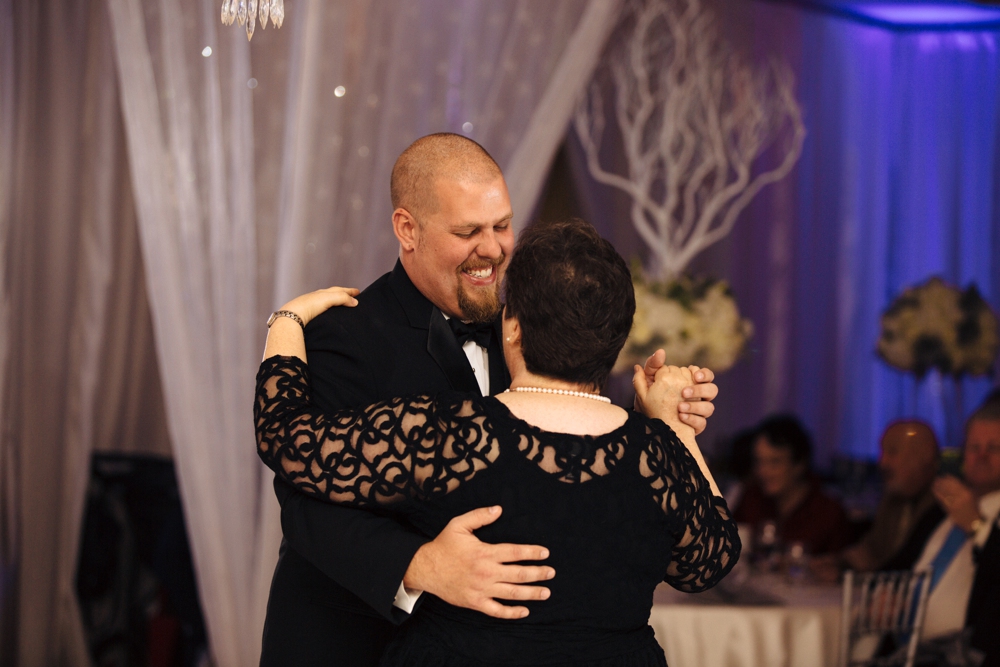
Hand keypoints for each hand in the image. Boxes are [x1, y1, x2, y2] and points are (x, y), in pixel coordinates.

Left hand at [278, 286, 359, 325]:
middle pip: (332, 294)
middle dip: (343, 294)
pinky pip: (321, 310)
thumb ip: (343, 298)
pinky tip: (327, 315)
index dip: (349, 291)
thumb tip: (355, 302)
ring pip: (326, 302)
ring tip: (341, 306)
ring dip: (335, 302)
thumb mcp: (329, 299)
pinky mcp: (308, 315)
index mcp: (323, 293)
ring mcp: (311, 306)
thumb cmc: (309, 306)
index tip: (358, 292)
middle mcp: (317, 297)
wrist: (292, 315)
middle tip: (352, 297)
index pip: (339, 290)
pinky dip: (327, 310)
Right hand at [403, 506, 553, 618]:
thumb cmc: (443, 545)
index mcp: (485, 553)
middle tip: (551, 573)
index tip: (545, 553)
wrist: (425, 568)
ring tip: (546, 592)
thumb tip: (499, 509)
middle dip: (538, 573)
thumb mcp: (459, 524)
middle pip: (519, 574)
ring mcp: (481, 590)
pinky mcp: (475, 603)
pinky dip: (512, 613)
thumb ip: (480, 515)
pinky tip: (524, 611)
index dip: (532, 553)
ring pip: (512, 593)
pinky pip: (497, 611)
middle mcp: (486, 572)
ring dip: (531, 593)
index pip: (515, 552)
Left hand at [633, 350, 716, 434]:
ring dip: (695, 406)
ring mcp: (698, 412)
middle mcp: (698, 397)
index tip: (694, 375)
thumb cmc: (650, 397)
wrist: (647, 420)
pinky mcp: (695, 426)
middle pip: (712, 390)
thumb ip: (653, 366)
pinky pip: (701, 424)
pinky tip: (681, 417)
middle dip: (701, 390)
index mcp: (691, 383)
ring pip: (709, 408)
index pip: (705, 375)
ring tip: (679, 407)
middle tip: (684, 392)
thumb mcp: (648, 381)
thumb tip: (661, 351)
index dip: (703, 374)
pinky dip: (692, 420)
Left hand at [933, 476, 981, 532]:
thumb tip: (952, 479)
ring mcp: (955, 503)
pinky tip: (934, 489)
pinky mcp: (949, 508)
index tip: (945, 475)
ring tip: (935, 482)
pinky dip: (937, 492)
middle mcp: (961, 498)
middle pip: (949, 486)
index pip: (957, 483)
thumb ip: (965, 487)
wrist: (972, 521)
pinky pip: (941, 498)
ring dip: (938, 486)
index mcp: (968, 493)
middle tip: (938, 477)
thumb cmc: (972, 507)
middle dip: (942, 481)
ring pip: (944, 492)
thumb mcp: (973, 496)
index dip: (949, 478)